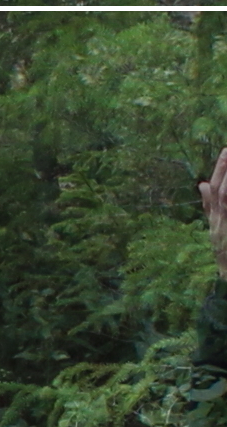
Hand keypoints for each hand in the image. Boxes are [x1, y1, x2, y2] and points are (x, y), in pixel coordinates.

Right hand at [201, 147, 226, 278]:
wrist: (226, 275)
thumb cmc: (225, 253)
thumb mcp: (216, 229)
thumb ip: (209, 207)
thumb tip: (201, 184)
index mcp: (214, 221)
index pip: (213, 193)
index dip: (218, 172)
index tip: (224, 151)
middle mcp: (218, 223)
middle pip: (221, 193)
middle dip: (224, 170)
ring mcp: (224, 226)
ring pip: (226, 199)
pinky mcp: (225, 227)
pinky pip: (226, 206)